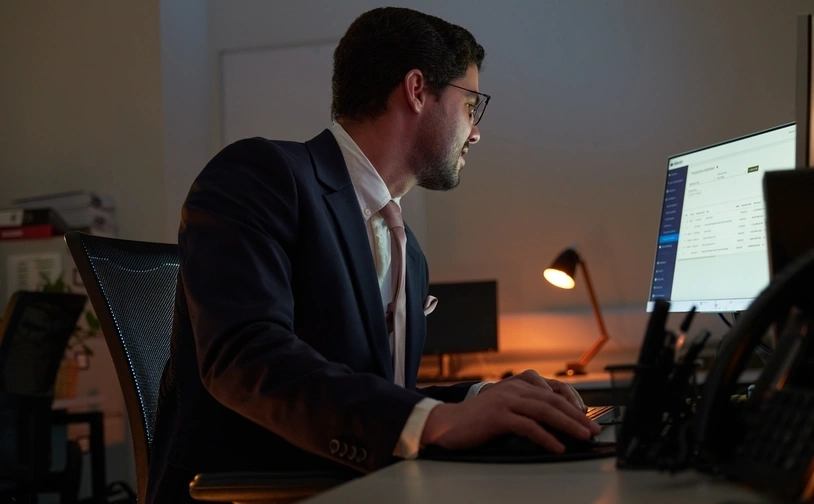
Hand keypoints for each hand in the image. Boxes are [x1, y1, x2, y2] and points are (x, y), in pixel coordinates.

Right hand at [421, 370, 600, 453]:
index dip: (573, 401)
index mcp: (517, 384)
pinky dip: (546, 437)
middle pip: (553, 400)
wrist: (447, 423)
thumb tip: (555, 420)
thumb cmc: (477, 418)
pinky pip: (528, 426)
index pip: (553, 389)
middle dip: (577, 415)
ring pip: (545, 410)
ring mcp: (506, 400)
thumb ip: (526, 406)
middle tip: (593, 429)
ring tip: (583, 436)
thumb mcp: (505, 406)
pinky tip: (557, 446)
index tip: (587, 416)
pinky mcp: (498, 416)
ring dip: (568, 424)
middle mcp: (514, 388)